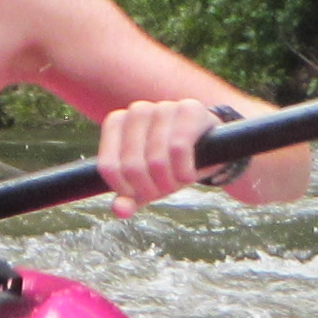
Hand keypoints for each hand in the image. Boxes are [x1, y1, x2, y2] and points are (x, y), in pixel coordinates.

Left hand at [94, 96, 233, 217]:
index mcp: (116, 122)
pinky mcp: (189, 109)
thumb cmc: (169, 164)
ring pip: (156, 159)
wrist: (208, 146)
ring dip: (169, 182)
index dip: (125, 190)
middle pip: (132, 166)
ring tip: (178, 182)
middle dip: (149, 189)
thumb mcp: (147, 183)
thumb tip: (120, 210)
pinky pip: (179, 148)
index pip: (109, 167)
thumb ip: (129, 197)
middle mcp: (137, 111)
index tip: (139, 195)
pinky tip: (189, 175)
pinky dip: (184, 171)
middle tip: (163, 191)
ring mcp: (163, 107)